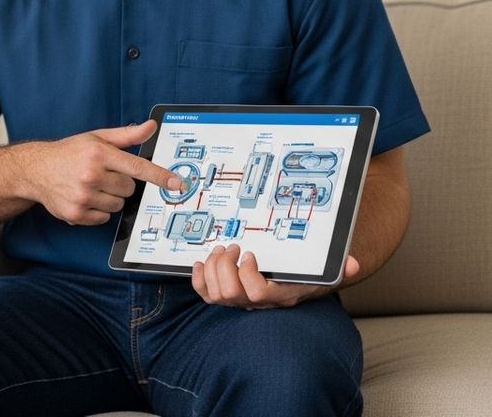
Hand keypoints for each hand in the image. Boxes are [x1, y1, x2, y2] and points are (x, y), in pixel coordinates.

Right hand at [30, 121, 182, 225]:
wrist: (35, 170)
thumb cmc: (69, 152)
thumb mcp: (97, 138)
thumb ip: (126, 135)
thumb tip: (151, 126)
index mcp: (99, 153)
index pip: (137, 167)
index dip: (160, 176)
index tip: (177, 184)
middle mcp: (91, 175)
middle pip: (129, 189)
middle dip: (121, 183)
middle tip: (103, 175)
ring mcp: (83, 196)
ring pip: (117, 205)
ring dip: (109, 198)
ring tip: (90, 186)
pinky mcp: (76, 214)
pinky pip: (104, 218)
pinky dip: (98, 210)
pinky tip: (84, 198)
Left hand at [191, 244, 360, 308]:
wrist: (293, 287)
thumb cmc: (304, 277)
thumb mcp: (323, 272)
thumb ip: (338, 268)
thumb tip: (352, 263)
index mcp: (278, 296)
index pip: (257, 294)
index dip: (246, 274)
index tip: (249, 253)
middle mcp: (257, 303)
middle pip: (230, 293)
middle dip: (224, 266)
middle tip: (231, 247)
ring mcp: (239, 301)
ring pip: (215, 293)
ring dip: (212, 268)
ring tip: (220, 250)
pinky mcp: (224, 296)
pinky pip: (205, 295)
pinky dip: (197, 279)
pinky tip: (200, 263)